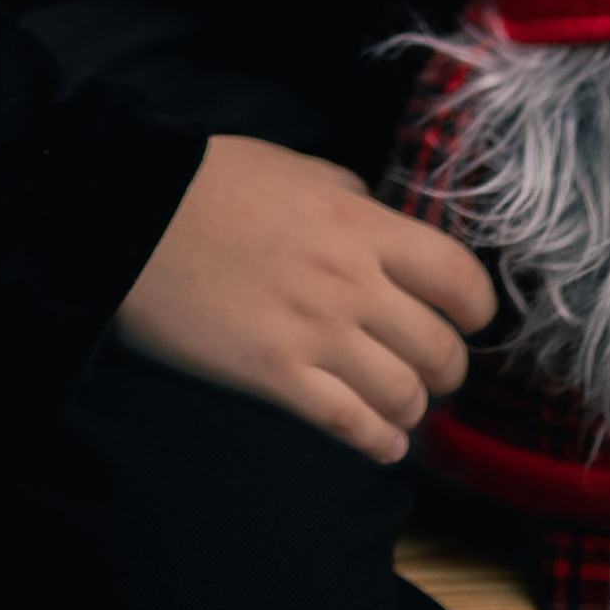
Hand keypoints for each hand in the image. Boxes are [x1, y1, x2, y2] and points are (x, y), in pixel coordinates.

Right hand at [116, 133, 494, 461]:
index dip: (476, 308)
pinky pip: (351, 426)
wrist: (134, 215)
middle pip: (441, 350)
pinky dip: (377, 443)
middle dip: (446, 369)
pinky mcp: (275, 376)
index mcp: (360, 224)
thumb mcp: (295, 167)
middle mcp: (350, 282)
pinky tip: (379, 441)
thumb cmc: (210, 183)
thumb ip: (350, 196)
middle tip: (430, 368)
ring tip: (398, 404)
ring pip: (404, 397)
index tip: (465, 318)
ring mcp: (314, 333)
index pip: (459, 279)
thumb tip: (380, 218)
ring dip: (410, 409)